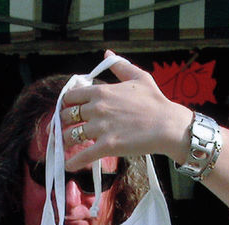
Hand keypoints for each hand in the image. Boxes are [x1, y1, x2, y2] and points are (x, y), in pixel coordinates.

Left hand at [59, 50, 191, 170]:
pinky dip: (72, 162)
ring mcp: (100, 128)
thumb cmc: (155, 101)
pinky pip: (82, 156)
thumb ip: (120, 65)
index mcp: (101, 91)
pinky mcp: (106, 146)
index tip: (66, 111)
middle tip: (61, 131)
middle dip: (62, 124)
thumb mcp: (139, 77)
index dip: (65, 105)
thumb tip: (106, 53)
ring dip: (64, 143)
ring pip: (70, 137)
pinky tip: (67, 166)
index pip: (70, 97)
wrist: (167, 125)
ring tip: (62, 147)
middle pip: (67, 117)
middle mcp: (97, 108)